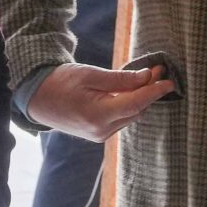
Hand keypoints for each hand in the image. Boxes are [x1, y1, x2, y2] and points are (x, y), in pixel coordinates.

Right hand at [27, 62, 174, 141]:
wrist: (37, 98)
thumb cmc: (60, 82)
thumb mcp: (90, 74)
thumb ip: (120, 79)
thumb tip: (147, 77)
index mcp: (98, 115)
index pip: (136, 104)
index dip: (155, 92)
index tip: (170, 81)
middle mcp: (101, 130)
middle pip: (136, 111)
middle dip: (148, 92)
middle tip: (156, 70)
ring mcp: (99, 135)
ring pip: (131, 116)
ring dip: (139, 98)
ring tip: (143, 77)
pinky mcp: (98, 134)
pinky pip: (121, 119)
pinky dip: (128, 105)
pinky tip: (128, 90)